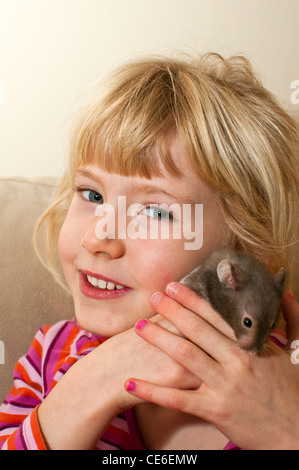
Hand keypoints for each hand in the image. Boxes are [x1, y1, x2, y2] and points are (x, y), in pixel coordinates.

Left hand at [125, 284, 298, 449]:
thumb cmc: (294, 393)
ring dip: (159, 339)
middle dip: (172, 312)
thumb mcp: (295, 353)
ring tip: (138, 327)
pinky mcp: (213, 411)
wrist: (296, 436)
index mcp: (250, 348)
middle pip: (196, 332)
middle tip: (153, 296)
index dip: (193, 300)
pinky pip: (177, 400)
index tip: (175, 286)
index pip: (215, 317)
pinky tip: (131, 383)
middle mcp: (233, 363)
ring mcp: (222, 388)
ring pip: (184, 358)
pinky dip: (153, 391)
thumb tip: (289, 293)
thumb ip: (292, 320)